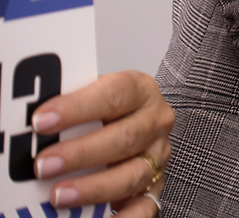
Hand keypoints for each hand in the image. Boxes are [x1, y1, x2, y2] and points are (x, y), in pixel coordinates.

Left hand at [29, 70, 173, 216]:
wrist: (130, 125)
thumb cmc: (104, 111)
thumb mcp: (90, 97)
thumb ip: (67, 107)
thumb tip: (24, 125)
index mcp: (139, 90)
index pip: (114, 94)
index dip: (77, 108)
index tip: (41, 120)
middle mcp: (154, 122)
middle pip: (124, 137)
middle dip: (80, 154)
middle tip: (43, 165)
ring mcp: (157, 157)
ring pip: (132, 174)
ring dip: (93, 187)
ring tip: (58, 196)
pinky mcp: (154, 187)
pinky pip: (144, 207)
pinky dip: (125, 217)